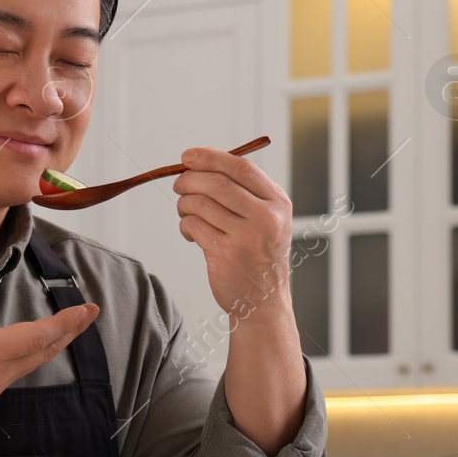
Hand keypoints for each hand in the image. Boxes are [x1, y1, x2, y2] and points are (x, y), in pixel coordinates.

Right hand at [0, 261, 98, 443]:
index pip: (38, 335)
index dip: (66, 321)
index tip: (87, 309)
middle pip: (42, 351)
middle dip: (68, 331)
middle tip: (88, 314)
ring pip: (29, 365)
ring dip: (50, 344)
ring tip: (65, 328)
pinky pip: (13, 374)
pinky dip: (29, 357)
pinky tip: (26, 349)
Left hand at [173, 147, 292, 318]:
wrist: (263, 300)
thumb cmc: (260, 254)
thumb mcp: (268, 219)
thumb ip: (244, 190)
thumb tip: (201, 162)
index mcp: (278, 203)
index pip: (241, 168)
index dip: (210, 157)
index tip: (188, 156)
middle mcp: (265, 219)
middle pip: (217, 183)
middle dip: (190, 179)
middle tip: (180, 184)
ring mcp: (245, 238)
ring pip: (200, 204)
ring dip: (184, 203)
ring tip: (185, 210)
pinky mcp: (225, 255)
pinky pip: (193, 226)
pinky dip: (185, 225)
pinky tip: (190, 232)